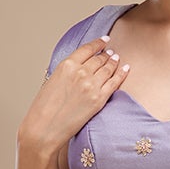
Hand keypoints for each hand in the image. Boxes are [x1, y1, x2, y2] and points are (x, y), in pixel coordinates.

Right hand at [18, 36, 130, 151]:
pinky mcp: (99, 100)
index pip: (87, 49)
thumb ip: (67, 72)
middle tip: (111, 53)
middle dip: (106, 55)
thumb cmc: (44, 108)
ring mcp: (91, 86)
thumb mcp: (52, 81)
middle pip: (99, 59)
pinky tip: (126, 68)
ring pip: (108, 69)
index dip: (98, 43)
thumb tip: (77, 69)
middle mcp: (80, 73)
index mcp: (66, 65)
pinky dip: (121, 73)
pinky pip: (114, 83)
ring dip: (114, 62)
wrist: (44, 128)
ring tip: (116, 59)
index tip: (104, 40)